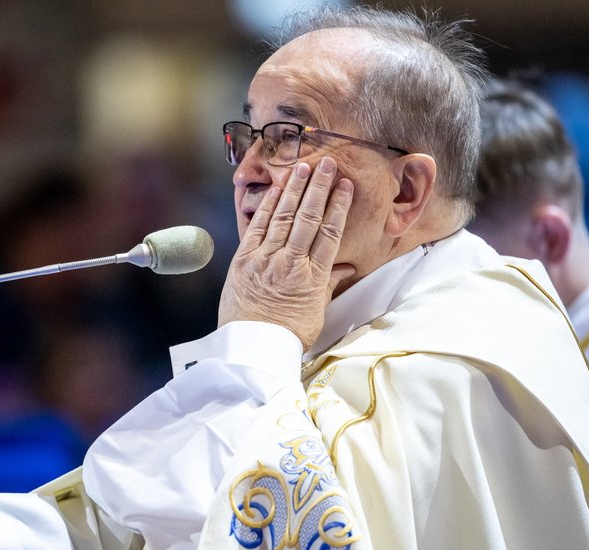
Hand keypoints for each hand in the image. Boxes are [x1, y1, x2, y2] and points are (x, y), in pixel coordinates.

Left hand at [218, 157, 354, 349]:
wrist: (251, 347)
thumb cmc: (286, 333)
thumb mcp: (316, 311)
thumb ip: (328, 284)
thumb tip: (345, 267)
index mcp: (313, 277)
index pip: (329, 234)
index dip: (338, 207)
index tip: (345, 187)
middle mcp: (290, 263)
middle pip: (307, 218)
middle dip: (318, 188)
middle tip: (327, 164)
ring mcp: (265, 259)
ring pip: (283, 217)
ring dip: (294, 189)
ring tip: (303, 167)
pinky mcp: (243, 259)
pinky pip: (258, 226)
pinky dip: (267, 205)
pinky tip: (276, 189)